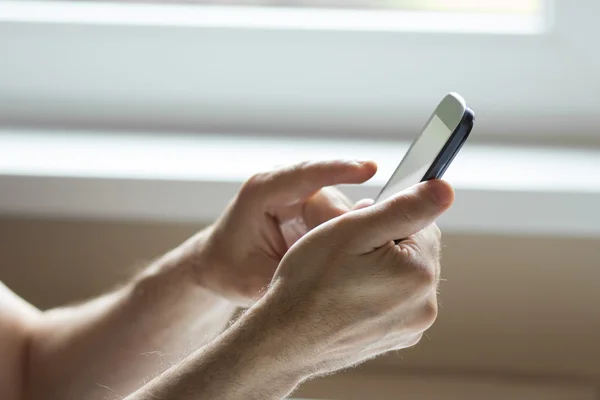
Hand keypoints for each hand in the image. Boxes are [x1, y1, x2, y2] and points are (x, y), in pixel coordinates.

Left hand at [185, 160, 377, 305]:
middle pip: (333, 205)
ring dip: (348, 242)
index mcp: (262, 192)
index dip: (338, 170)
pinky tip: (346, 263)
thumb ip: (294, 274)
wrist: (217, 263)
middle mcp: (285, 185)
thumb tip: (337, 272)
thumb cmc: (229, 268)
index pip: (305, 175)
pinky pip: (342, 222)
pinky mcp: (315, 206)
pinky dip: (347, 242)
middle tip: (360, 267)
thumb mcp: (254, 280)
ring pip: (344, 216)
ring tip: (341, 273)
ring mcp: (303, 194)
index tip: (369, 168)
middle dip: (349, 235)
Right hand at [258, 180, 453, 375]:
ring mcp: (411, 327)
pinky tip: (345, 299)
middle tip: (346, 256)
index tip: (358, 232)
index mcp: (420, 274)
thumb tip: (445, 190)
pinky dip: (375, 294)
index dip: (387, 219)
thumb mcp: (353, 231)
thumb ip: (404, 208)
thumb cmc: (310, 282)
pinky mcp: (396, 339)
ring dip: (380, 269)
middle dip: (385, 245)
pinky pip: (394, 301)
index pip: (423, 223)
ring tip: (343, 279)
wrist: (285, 340)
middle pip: (415, 252)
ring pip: (403, 276)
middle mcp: (424, 305)